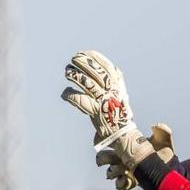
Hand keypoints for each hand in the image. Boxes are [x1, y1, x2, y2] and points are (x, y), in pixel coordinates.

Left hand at [61, 51, 154, 168]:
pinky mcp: (96, 112)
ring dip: (76, 75)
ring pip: (88, 84)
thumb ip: (118, 83)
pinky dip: (71, 95)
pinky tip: (65, 93)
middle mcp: (113, 93)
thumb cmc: (121, 117)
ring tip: (68, 71)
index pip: (108, 67)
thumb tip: (116, 70)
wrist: (124, 136)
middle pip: (97, 72)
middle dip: (84, 63)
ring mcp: (104, 102)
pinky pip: (81, 100)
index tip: (86, 52)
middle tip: (74, 58)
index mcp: (119, 87)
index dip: (96, 58)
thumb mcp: (122, 97)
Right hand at [97, 123, 189, 189]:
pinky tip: (128, 179)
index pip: (109, 142)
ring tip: (124, 169)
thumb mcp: (164, 140)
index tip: (104, 139)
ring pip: (110, 171)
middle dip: (103, 157)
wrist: (172, 167)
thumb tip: (156, 126)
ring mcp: (125, 171)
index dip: (103, 139)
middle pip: (103, 157)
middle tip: (113, 157)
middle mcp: (122, 158)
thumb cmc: (165, 151)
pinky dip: (120, 182)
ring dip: (113, 170)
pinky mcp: (131, 182)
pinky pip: (119, 185)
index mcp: (126, 145)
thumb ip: (163, 131)